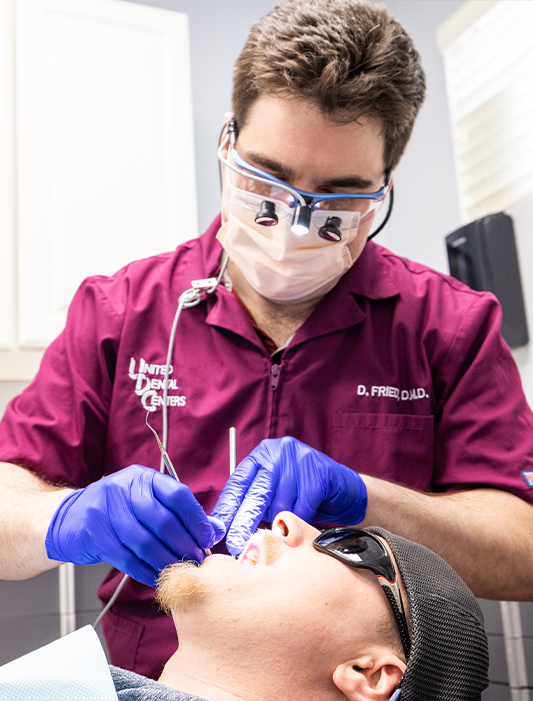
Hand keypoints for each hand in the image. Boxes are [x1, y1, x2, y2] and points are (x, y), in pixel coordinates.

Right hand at [45, 464, 224, 586]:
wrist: (69, 518)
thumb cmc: (115, 510)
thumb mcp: (146, 501)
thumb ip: (179, 513)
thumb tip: (215, 529)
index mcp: (143, 478)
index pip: (178, 495)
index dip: (196, 519)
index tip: (207, 538)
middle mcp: (124, 489)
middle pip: (163, 521)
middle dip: (184, 545)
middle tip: (196, 560)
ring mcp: (106, 511)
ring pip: (145, 543)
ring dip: (166, 562)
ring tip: (179, 572)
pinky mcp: (94, 534)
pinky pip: (127, 559)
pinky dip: (145, 571)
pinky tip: (156, 577)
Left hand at [212, 436, 366, 554]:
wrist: (343, 490)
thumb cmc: (301, 495)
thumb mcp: (274, 493)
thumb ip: (254, 504)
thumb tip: (228, 530)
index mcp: (261, 456)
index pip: (238, 482)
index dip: (227, 507)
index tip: (218, 530)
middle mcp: (278, 454)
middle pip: (256, 493)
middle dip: (244, 521)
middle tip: (234, 544)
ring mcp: (299, 461)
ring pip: (280, 504)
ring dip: (280, 523)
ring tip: (283, 528)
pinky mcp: (318, 473)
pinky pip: (302, 508)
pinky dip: (300, 521)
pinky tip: (303, 520)